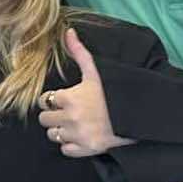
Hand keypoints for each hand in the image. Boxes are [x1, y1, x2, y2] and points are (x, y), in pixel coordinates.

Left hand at [39, 29, 137, 157]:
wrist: (138, 116)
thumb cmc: (114, 93)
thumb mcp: (95, 72)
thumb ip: (79, 52)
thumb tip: (68, 31)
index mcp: (69, 97)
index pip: (44, 101)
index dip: (51, 100)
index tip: (62, 100)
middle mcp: (70, 117)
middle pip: (44, 119)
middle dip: (53, 115)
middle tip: (67, 113)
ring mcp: (78, 135)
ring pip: (53, 135)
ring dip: (60, 130)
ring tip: (74, 124)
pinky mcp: (87, 149)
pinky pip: (65, 150)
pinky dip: (70, 145)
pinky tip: (80, 136)